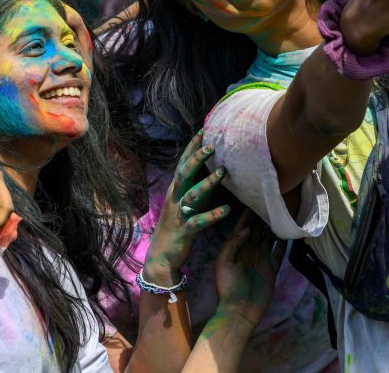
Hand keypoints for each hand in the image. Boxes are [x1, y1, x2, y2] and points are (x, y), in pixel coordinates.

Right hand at [142, 132, 230, 284]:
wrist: (161, 257)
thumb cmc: (176, 228)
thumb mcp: (182, 205)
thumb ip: (194, 189)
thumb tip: (211, 172)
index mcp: (174, 191)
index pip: (182, 163)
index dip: (192, 147)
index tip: (203, 130)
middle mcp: (174, 199)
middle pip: (184, 173)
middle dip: (197, 158)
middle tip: (212, 145)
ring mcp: (177, 214)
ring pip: (192, 194)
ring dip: (208, 182)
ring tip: (223, 172)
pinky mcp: (184, 231)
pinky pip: (199, 221)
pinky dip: (212, 215)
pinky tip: (227, 211)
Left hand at [213, 210, 279, 326]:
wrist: (239, 311)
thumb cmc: (227, 287)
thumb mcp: (224, 262)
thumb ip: (233, 244)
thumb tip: (247, 228)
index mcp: (235, 248)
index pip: (242, 227)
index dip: (247, 215)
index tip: (254, 200)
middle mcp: (248, 251)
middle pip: (257, 230)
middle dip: (262, 217)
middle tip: (271, 202)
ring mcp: (261, 259)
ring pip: (269, 239)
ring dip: (274, 227)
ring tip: (282, 212)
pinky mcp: (271, 269)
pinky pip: (279, 253)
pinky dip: (284, 243)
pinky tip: (289, 232)